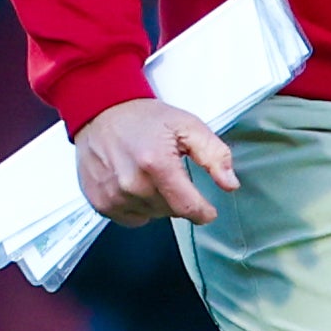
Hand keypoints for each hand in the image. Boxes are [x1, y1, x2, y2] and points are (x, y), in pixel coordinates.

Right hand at [75, 98, 238, 226]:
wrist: (101, 112)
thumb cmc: (143, 118)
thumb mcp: (187, 126)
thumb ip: (214, 155)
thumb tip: (229, 184)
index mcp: (157, 164)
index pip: (187, 207)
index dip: (203, 212)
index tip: (208, 210)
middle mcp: (132, 184)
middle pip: (171, 211)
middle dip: (178, 196)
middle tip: (169, 170)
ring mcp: (114, 196)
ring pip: (153, 215)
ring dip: (158, 200)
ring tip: (149, 173)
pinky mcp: (101, 203)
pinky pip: (132, 218)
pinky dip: (138, 206)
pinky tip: (134, 184)